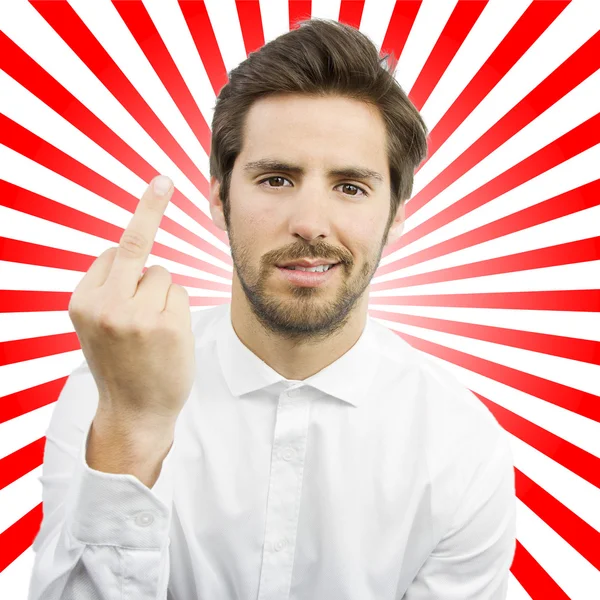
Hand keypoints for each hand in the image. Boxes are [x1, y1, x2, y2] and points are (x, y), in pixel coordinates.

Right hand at [68, 175, 194, 428]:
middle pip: (134, 247)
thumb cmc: (122, 366)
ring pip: (162, 274)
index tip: (153, 188)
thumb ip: (111, 290)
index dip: (129, 249)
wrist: (134, 413)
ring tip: (153, 333)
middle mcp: (102, 303)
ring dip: (164, 296)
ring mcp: (132, 312)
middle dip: (149, 207)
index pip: (111, 256)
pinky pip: (179, 293)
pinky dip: (178, 309)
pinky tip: (167, 338)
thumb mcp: (100, 326)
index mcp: (80, 301)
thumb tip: (138, 258)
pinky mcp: (163, 323)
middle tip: (161, 179)